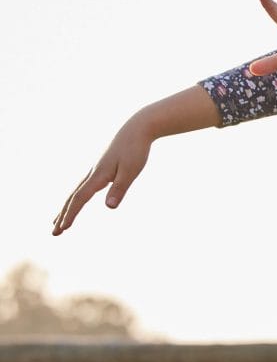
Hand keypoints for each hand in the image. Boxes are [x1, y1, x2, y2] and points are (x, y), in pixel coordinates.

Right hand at [51, 86, 219, 234]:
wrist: (137, 128)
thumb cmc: (136, 150)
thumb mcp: (131, 171)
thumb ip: (119, 189)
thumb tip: (109, 208)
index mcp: (98, 175)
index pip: (80, 198)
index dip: (71, 214)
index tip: (63, 228)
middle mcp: (92, 173)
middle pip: (73, 198)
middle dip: (63, 216)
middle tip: (54, 233)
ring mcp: (95, 170)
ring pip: (76, 192)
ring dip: (66, 208)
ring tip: (57, 221)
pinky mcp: (100, 168)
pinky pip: (83, 186)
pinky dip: (76, 197)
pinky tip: (77, 200)